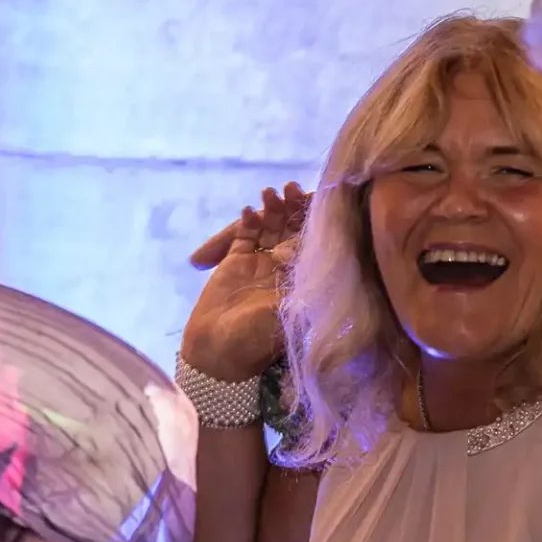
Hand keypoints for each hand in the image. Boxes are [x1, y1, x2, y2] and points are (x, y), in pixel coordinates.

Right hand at [179, 184, 305, 381]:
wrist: (216, 352)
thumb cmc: (255, 339)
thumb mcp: (285, 315)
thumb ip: (301, 287)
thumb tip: (325, 258)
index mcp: (303, 281)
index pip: (315, 242)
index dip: (316, 220)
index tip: (316, 198)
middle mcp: (285, 269)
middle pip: (293, 229)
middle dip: (293, 208)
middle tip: (291, 189)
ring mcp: (261, 263)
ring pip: (271, 227)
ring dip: (272, 209)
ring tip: (269, 194)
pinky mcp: (236, 261)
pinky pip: (246, 235)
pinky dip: (248, 221)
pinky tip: (248, 211)